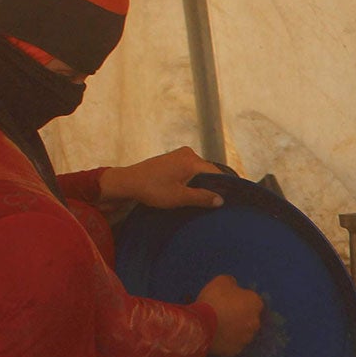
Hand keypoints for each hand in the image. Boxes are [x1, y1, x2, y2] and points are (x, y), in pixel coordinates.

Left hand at [104, 147, 232, 209]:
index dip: (224, 187)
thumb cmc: (152, 189)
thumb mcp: (179, 197)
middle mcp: (188, 153)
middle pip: (208, 171)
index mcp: (192, 161)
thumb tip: (221, 200)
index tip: (228, 200)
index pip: (217, 173)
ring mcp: (179, 154)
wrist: (128, 182)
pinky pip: (190, 169)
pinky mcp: (172, 158)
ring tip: (203, 199)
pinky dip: (192, 180)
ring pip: (199, 171)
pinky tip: (191, 192)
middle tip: (216, 203)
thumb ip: (202, 198)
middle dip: (212, 186)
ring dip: (201, 184)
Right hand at [197, 275, 263, 356]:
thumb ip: (232, 283)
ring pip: (242, 332)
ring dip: (234, 329)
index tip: (229, 300)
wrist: (202, 325)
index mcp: (256, 304)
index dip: (241, 300)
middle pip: (249, 318)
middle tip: (224, 313)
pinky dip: (227, 341)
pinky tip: (216, 336)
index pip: (252, 301)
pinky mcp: (236, 350)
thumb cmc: (214, 300)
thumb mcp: (221, 281)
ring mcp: (246, 338)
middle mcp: (256, 322)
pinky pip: (232, 343)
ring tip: (219, 326)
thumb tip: (234, 287)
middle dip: (240, 316)